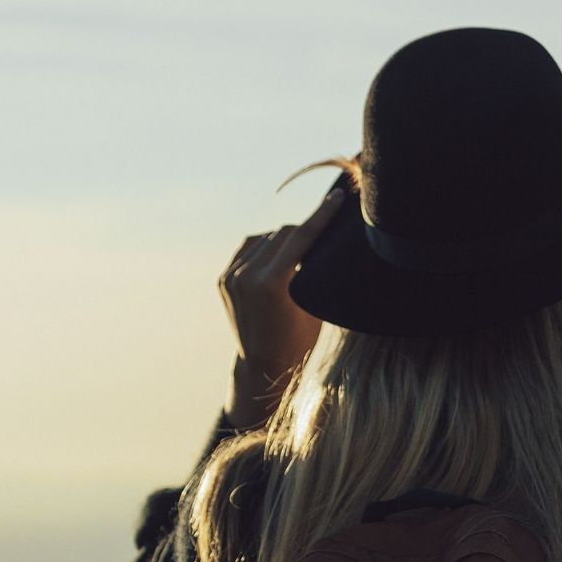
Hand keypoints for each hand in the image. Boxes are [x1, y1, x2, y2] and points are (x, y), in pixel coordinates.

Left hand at [219, 188, 346, 379]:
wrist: (263, 364)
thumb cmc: (299, 340)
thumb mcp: (314, 304)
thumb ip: (312, 270)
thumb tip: (323, 240)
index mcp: (272, 283)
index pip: (302, 237)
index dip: (322, 215)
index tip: (336, 197)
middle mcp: (247, 276)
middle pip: (284, 233)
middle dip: (306, 229)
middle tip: (325, 229)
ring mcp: (232, 277)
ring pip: (266, 237)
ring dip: (285, 238)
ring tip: (300, 249)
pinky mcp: (224, 279)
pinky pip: (249, 247)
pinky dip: (266, 246)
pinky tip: (278, 252)